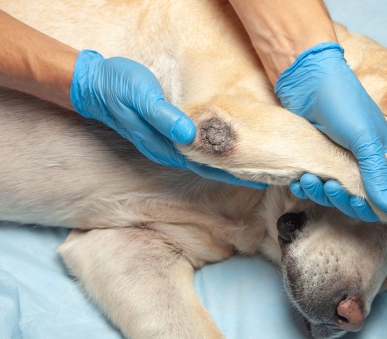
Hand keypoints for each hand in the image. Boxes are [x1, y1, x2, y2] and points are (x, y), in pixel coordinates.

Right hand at [70, 50, 265, 188]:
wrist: (95, 85)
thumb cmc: (119, 89)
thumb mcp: (141, 98)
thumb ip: (164, 117)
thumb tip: (189, 136)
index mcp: (166, 146)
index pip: (207, 167)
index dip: (232, 174)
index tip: (257, 179)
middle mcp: (169, 150)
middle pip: (209, 168)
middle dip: (235, 173)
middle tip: (265, 176)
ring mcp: (167, 143)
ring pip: (204, 159)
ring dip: (227, 164)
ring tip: (251, 165)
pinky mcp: (167, 132)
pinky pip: (197, 146)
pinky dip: (215, 149)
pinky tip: (226, 147)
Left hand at [275, 43, 386, 220]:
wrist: (308, 78)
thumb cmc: (342, 102)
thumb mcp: (364, 140)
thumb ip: (376, 175)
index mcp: (384, 157)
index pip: (383, 194)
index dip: (370, 205)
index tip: (355, 202)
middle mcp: (363, 162)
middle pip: (355, 198)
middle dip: (341, 199)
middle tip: (329, 188)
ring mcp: (338, 160)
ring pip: (332, 193)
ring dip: (320, 193)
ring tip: (308, 180)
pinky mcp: (317, 158)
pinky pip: (314, 184)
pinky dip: (305, 187)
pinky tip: (298, 181)